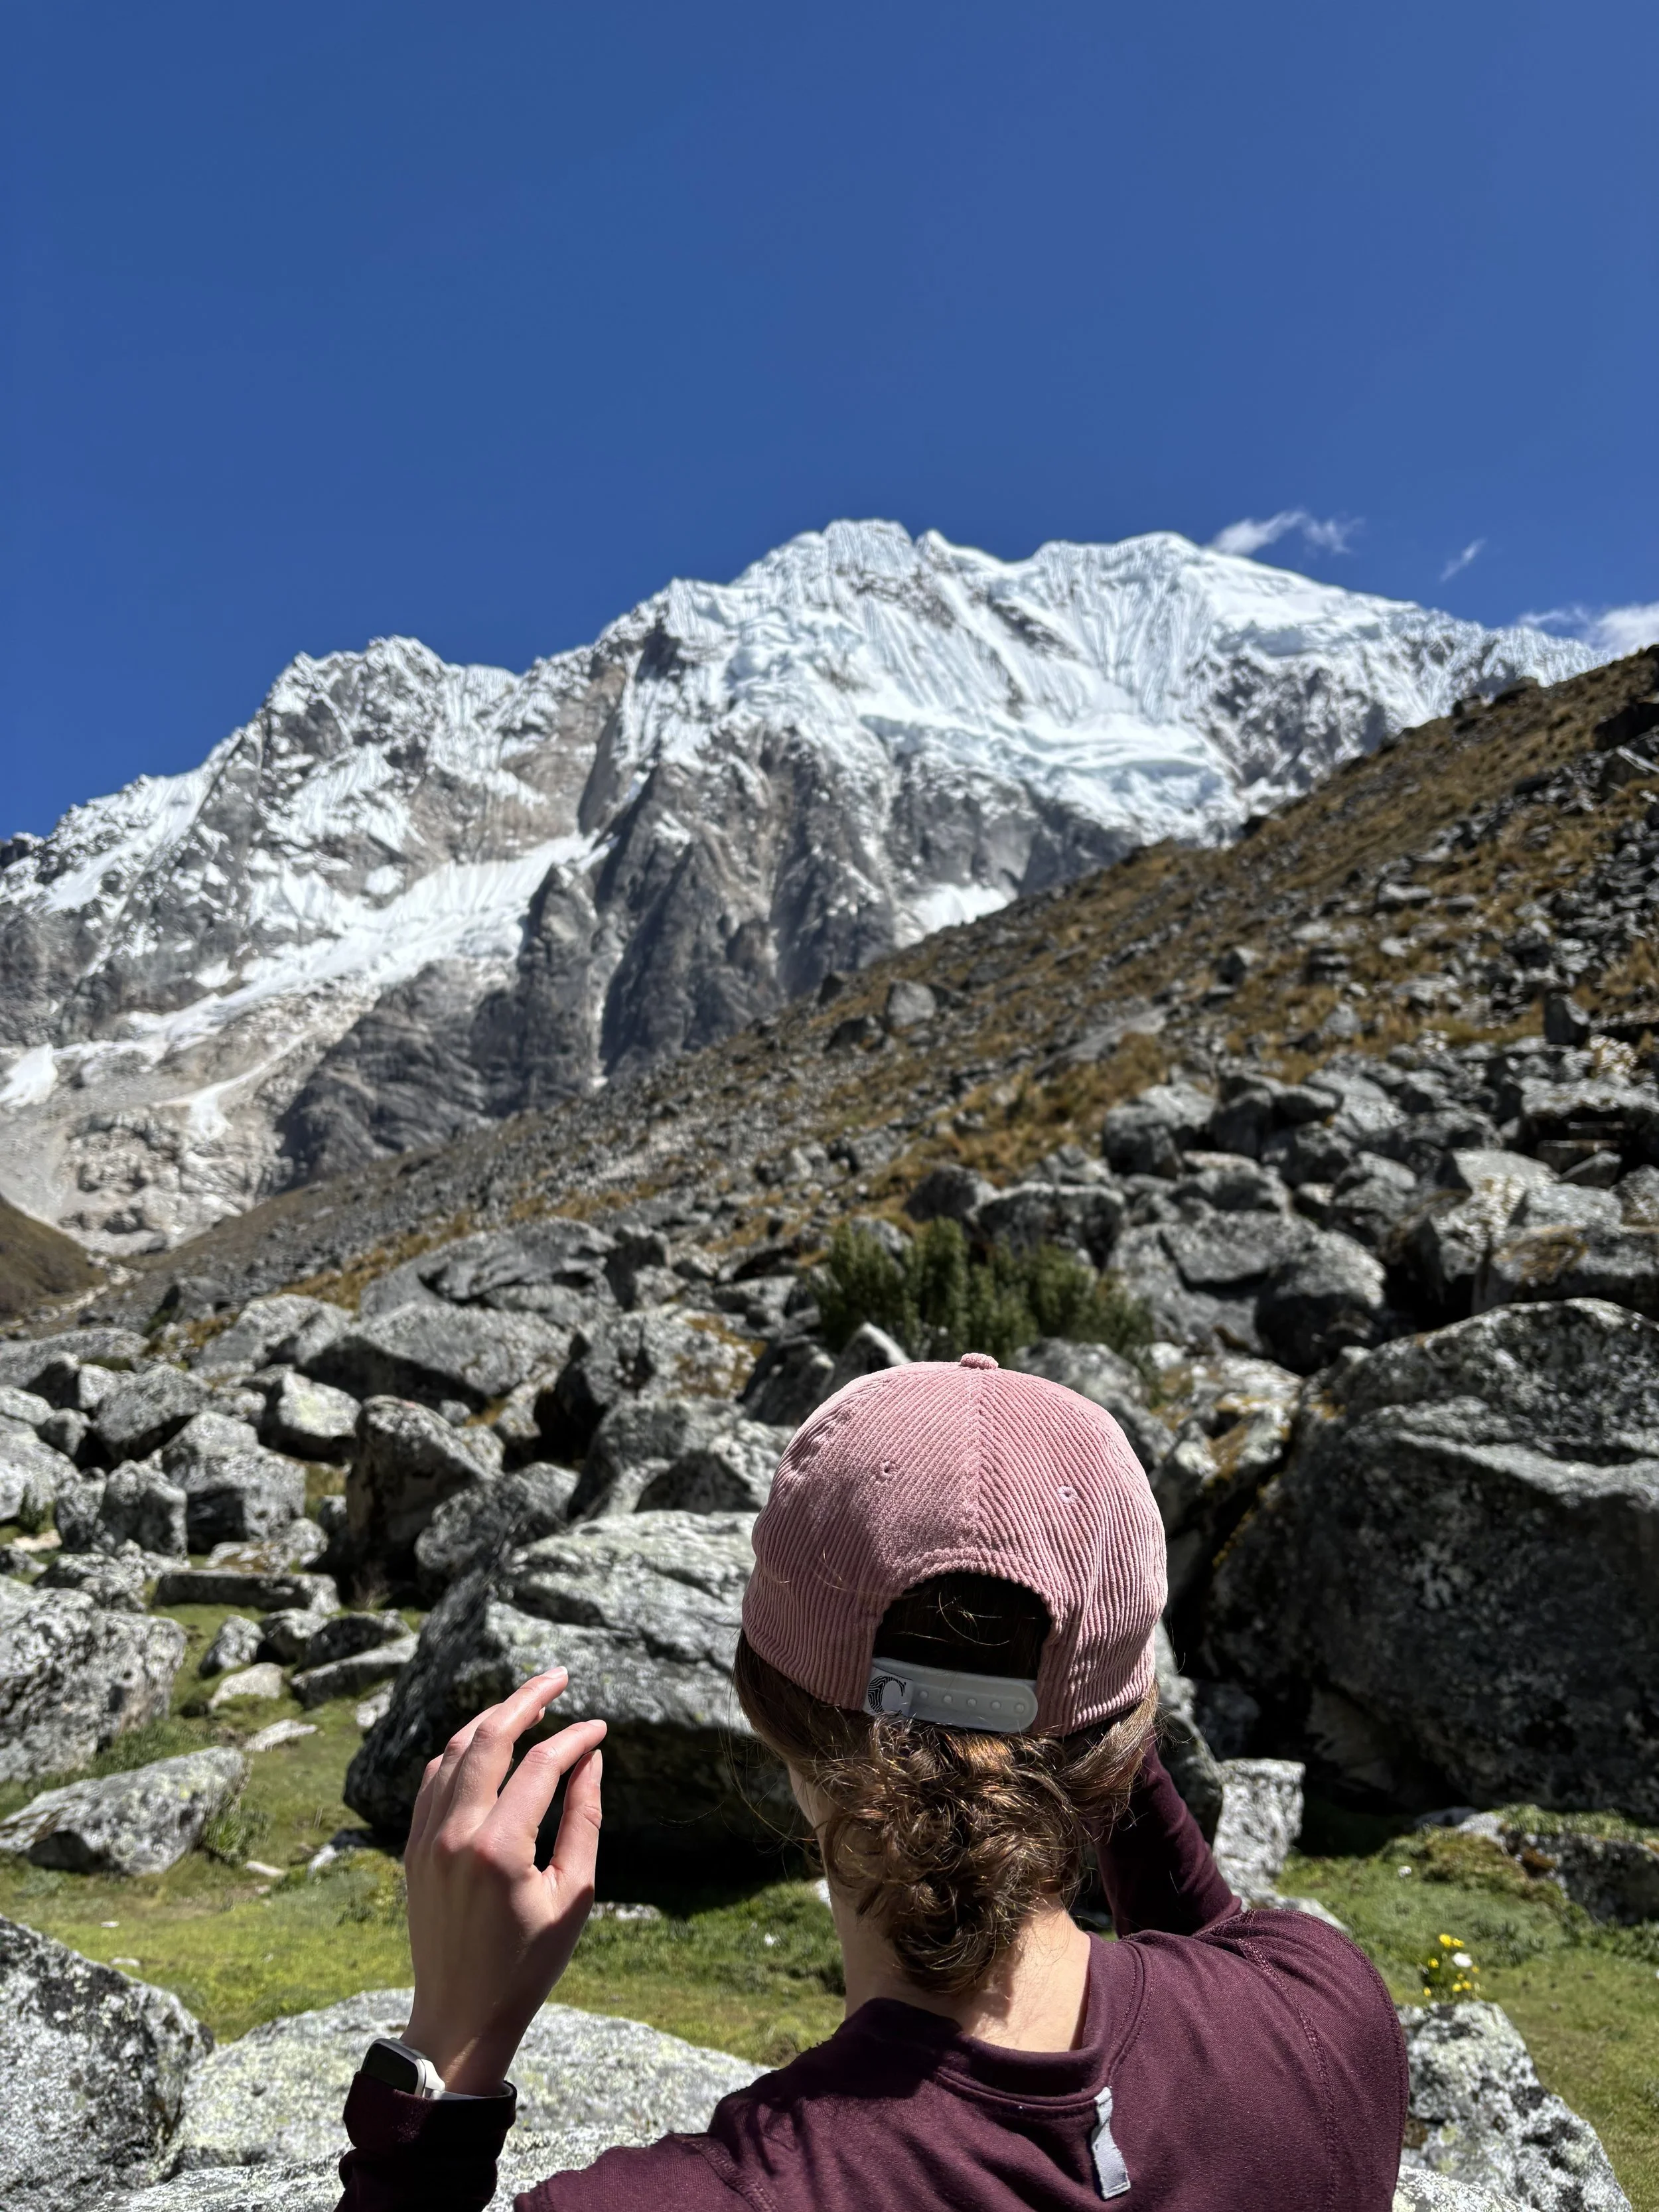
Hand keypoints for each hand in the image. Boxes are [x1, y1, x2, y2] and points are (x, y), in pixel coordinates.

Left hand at [402, 1668, 605, 2093]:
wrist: (459, 2017)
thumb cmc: (527, 1964)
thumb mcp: (572, 1895)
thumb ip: (584, 1821)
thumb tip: (590, 1759)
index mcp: (498, 1849)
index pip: (541, 1765)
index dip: (575, 1739)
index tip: (601, 1729)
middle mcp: (454, 1834)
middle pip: (489, 1737)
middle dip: (527, 1698)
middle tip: (559, 1677)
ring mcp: (426, 1839)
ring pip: (455, 1750)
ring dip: (492, 1718)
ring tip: (527, 1703)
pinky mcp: (412, 1848)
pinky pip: (433, 1778)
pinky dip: (461, 1750)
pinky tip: (487, 1743)